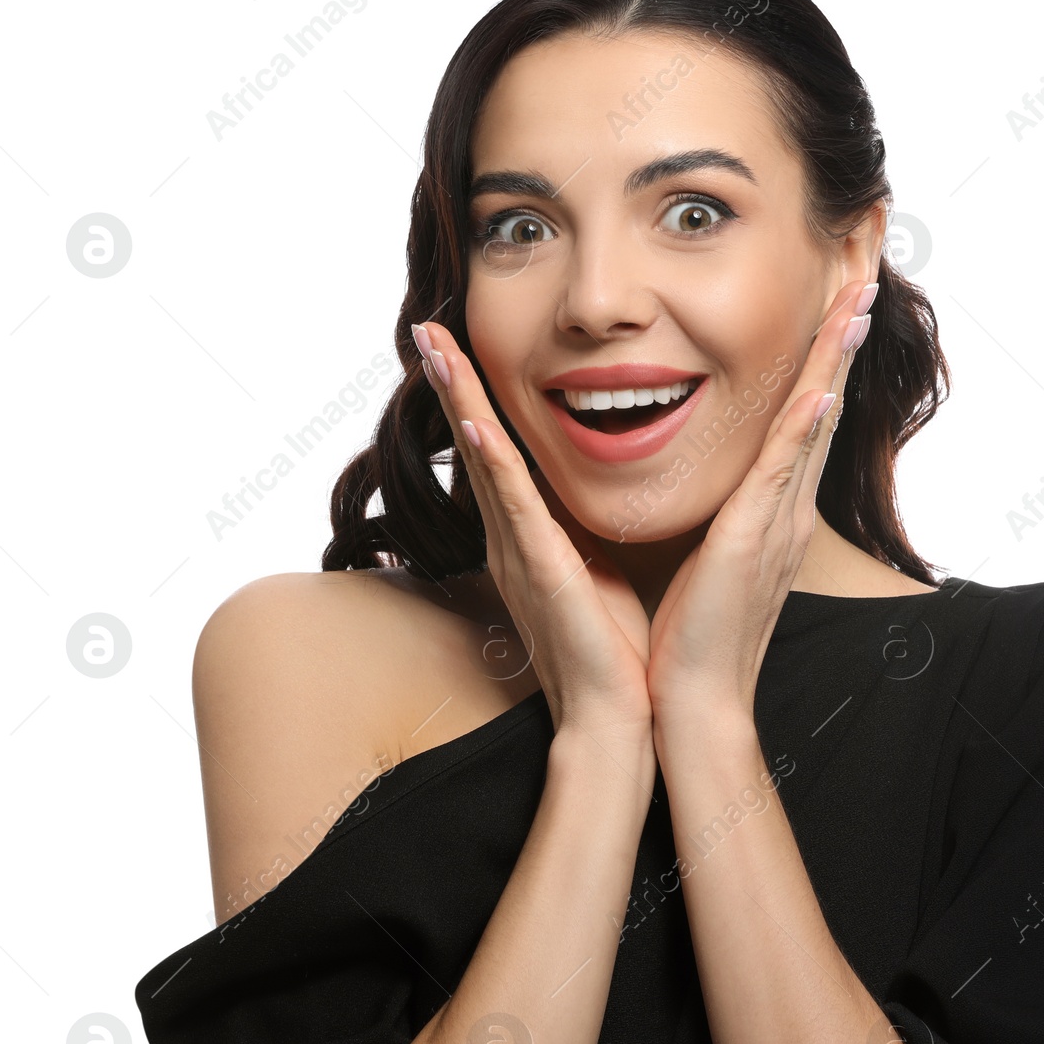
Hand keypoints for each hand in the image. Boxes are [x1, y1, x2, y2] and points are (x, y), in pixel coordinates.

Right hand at [411, 320, 653, 746]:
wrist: (616, 717)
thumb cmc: (612, 650)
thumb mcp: (595, 572)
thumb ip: (581, 533)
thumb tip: (590, 498)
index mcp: (527, 537)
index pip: (494, 453)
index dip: (472, 398)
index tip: (456, 346)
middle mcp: (510, 538)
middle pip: (474, 443)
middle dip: (450, 383)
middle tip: (427, 326)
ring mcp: (518, 552)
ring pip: (481, 459)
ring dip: (457, 399)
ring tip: (433, 345)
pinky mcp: (538, 570)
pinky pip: (510, 504)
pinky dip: (489, 460)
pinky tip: (473, 420)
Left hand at [643, 278, 876, 726]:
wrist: (692, 703)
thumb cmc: (688, 636)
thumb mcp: (706, 556)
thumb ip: (714, 514)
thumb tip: (706, 484)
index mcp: (770, 508)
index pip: (801, 416)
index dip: (820, 358)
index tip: (833, 303)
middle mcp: (785, 507)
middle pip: (823, 403)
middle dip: (842, 338)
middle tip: (864, 274)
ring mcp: (776, 521)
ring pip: (814, 422)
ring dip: (835, 360)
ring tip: (856, 301)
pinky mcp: (753, 540)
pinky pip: (784, 471)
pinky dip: (804, 426)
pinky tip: (820, 385)